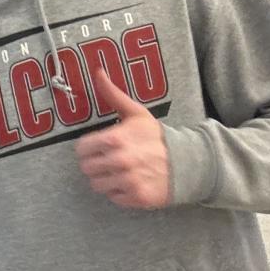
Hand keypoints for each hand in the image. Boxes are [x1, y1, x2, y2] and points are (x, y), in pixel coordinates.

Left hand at [76, 73, 169, 209]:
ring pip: (97, 185)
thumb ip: (112, 94)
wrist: (188, 161)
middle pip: (87, 168)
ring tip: (119, 171)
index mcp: (115, 139)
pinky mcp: (136, 198)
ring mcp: (128, 181)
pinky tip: (130, 181)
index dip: (87, 148)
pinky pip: (113, 198)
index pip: (81, 149)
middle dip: (95, 163)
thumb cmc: (157, 137)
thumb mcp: (136, 113)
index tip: (97, 147)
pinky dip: (118, 192)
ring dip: (105, 179)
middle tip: (108, 160)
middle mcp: (119, 161)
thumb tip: (97, 72)